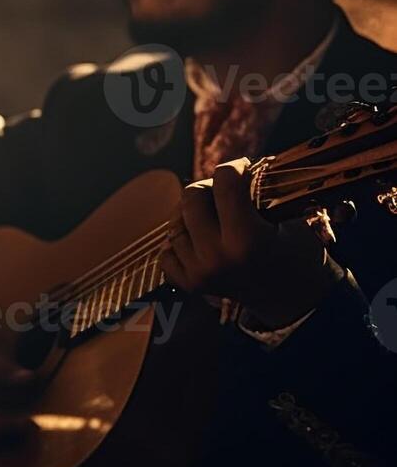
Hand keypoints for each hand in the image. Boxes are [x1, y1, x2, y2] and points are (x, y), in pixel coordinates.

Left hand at [160, 160, 338, 330]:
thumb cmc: (299, 255)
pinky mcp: (188, 283)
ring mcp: (198, 271)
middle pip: (191, 196)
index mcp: (247, 238)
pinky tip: (201, 240)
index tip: (243, 167)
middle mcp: (216, 256)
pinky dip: (181, 241)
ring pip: (176, 222)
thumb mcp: (294, 221)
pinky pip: (166, 250)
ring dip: (193, 215)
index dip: (235, 167)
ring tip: (216, 218)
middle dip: (209, 187)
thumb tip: (242, 166)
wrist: (295, 300)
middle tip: (226, 192)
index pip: (225, 182)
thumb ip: (266, 194)